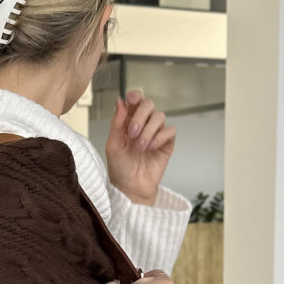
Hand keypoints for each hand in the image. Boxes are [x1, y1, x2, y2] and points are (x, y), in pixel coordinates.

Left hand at [105, 89, 175, 205]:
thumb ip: (116, 123)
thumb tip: (120, 102)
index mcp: (127, 121)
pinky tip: (151, 148)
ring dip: (148, 131)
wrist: (131, 187)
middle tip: (133, 133)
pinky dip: (160, 137)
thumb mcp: (113, 145)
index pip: (134, 101)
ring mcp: (156, 132)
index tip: (131, 100)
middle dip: (140, 116)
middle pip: (148, 104)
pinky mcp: (166, 142)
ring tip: (140, 147)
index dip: (135, 96)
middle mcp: (143, 123)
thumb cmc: (120, 168)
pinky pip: (170, 130)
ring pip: (159, 116)